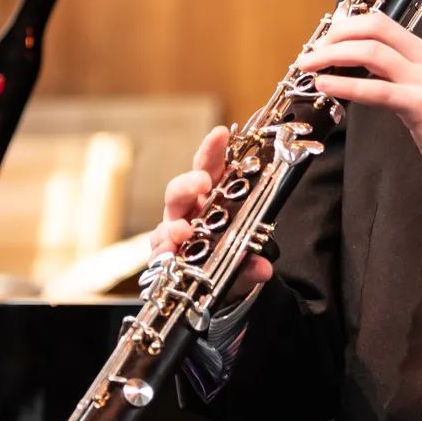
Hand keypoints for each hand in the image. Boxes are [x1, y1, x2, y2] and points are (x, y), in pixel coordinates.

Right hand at [148, 125, 272, 299]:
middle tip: (203, 181)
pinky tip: (170, 253)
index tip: (220, 133)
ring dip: (175, 223)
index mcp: (213, 198)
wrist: (214, 286)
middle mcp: (190, 210)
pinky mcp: (164, 250)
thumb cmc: (230, 257)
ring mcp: (175, 228)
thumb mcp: (246, 261)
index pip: (211, 167)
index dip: (213, 150)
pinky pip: (159, 247)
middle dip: (190, 182)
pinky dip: (164, 250)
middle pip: (182, 187)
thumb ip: (252, 265)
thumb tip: (263, 269)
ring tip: (184, 230)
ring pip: (169, 217)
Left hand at [297, 12, 421, 160]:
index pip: (381, 22)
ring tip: (309, 67)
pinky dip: (345, 86)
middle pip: (374, 29)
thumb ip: (392, 71)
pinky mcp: (419, 105)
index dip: (347, 25)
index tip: (324, 40)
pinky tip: (326, 87)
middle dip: (336, 36)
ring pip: (371, 53)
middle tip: (311, 52)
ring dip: (332, 56)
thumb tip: (351, 63)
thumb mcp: (420, 84)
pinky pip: (376, 90)